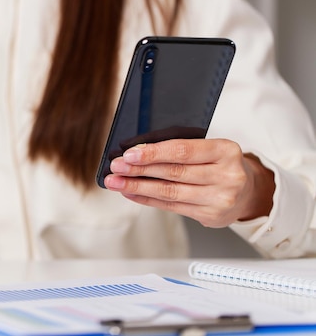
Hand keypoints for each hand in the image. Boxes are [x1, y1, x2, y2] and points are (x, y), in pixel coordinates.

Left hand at [104, 139, 274, 227]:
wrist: (248, 190)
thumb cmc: (220, 163)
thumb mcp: (210, 148)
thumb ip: (181, 148)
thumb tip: (137, 152)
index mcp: (226, 151)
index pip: (183, 151)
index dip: (153, 153)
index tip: (129, 154)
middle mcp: (226, 176)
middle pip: (173, 173)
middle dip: (139, 170)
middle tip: (116, 167)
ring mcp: (220, 199)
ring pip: (170, 192)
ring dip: (138, 186)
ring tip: (117, 182)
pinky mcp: (211, 216)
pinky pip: (171, 207)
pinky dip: (147, 199)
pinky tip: (131, 193)